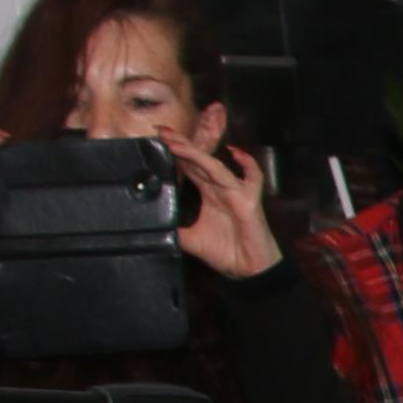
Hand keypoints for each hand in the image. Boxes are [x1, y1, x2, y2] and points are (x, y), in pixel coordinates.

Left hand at [164, 130, 282, 279]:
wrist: (247, 271)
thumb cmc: (225, 253)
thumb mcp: (189, 240)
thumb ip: (173, 228)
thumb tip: (150, 225)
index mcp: (208, 193)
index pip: (190, 166)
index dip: (176, 152)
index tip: (157, 139)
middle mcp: (221, 188)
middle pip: (200, 160)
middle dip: (181, 144)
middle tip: (162, 130)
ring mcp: (236, 192)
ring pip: (214, 166)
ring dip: (196, 153)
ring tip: (176, 144)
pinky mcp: (249, 201)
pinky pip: (252, 178)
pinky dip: (247, 163)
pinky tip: (234, 152)